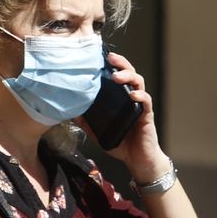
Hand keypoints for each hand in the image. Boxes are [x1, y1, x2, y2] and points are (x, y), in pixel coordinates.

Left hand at [83, 52, 170, 182]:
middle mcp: (131, 97)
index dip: (111, 65)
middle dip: (121, 63)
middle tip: (111, 58)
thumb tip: (70, 114)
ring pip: (139, 82)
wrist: (138, 160)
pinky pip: (146, 101)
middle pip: (129, 73)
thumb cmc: (121, 143)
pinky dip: (140, 96)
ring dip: (128, 76)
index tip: (100, 57)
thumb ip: (86, 123)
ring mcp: (140, 105)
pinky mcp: (147, 115)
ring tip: (117, 76)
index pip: (117, 76)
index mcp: (120, 98)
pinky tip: (133, 95)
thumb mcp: (98, 132)